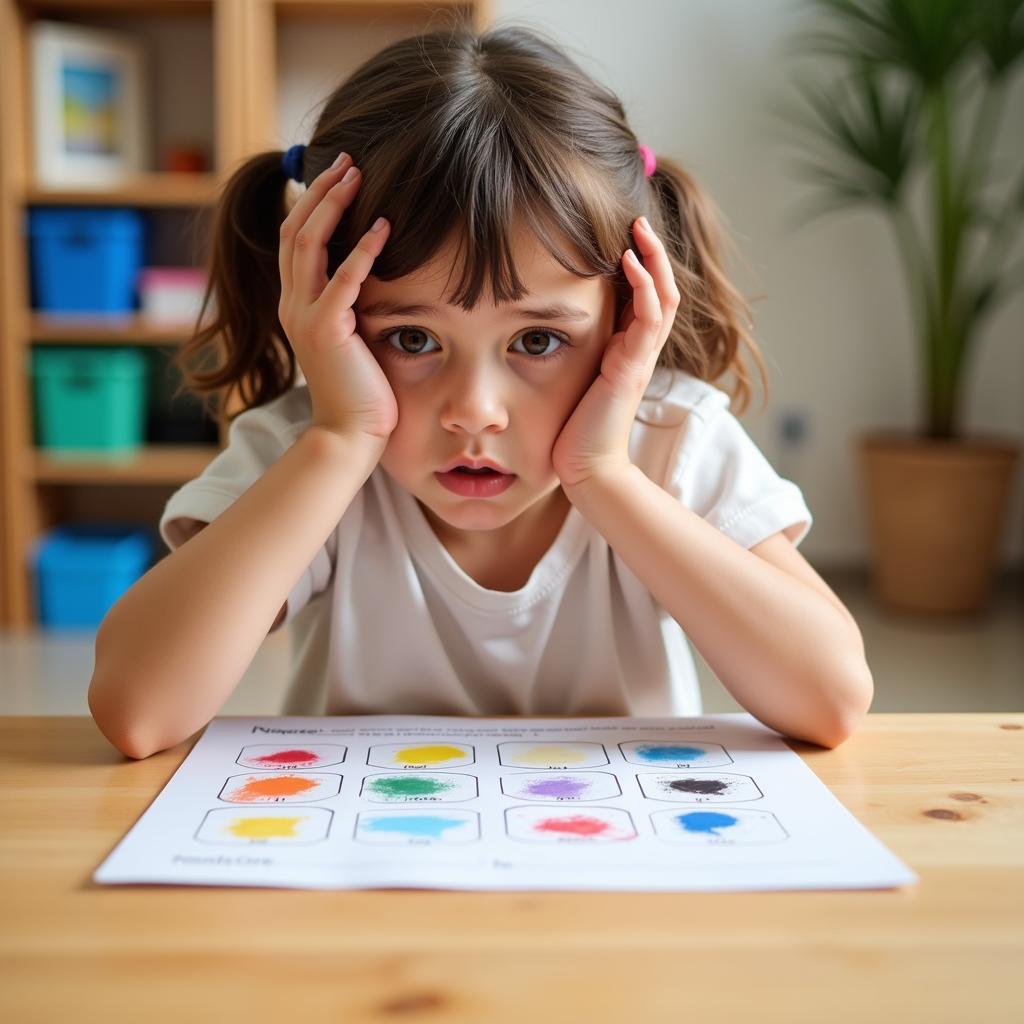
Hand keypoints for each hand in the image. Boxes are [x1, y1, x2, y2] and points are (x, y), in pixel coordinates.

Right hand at [278, 154, 396, 446]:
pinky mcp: (327, 330)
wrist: (349, 433)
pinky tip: (384, 229)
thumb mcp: (350, 337)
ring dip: (334, 205)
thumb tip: (373, 275)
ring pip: (309, 244)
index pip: (293, 240)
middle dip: (321, 190)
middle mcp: (292, 304)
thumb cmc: (359, 389)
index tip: (338, 176)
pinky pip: (342, 279)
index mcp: (295, 304)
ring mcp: (304, 316)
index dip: (311, 202)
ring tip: (358, 177)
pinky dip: (362, 250)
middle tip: (347, 160)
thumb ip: (350, 304)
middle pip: (295, 230)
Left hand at [552, 216, 680, 489]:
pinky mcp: (631, 368)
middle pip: (663, 289)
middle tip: (639, 220)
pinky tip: (629, 262)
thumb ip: (575, 353)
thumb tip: (546, 325)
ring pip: (663, 297)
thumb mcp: (575, 378)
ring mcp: (640, 359)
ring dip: (653, 259)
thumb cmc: (575, 429)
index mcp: (629, 351)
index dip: (643, 266)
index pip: (647, 298)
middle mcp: (641, 351)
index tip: (626, 237)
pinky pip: (647, 319)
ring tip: (639, 228)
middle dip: (654, 252)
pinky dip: (643, 287)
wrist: (587, 469)